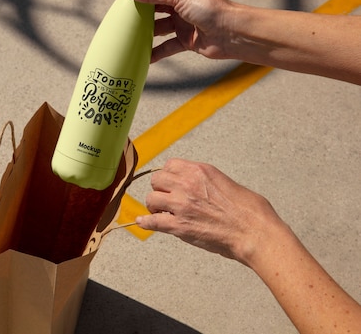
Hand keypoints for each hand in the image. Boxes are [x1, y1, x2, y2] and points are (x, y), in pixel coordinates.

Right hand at [122, 0, 235, 61]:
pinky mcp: (186, 40)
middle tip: (123, 17)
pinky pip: (166, 47)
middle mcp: (181, 4)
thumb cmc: (210, 9)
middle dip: (141, 13)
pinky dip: (156, 52)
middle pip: (155, 8)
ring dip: (146, 33)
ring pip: (159, 28)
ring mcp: (183, 23)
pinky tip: (144, 57)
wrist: (231, 33)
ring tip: (129, 37)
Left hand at [136, 158, 284, 264]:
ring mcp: (181, 205)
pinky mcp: (179, 226)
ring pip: (151, 199)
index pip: (170, 165)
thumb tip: (199, 187)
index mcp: (200, 171)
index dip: (168, 176)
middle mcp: (187, 184)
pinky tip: (143, 222)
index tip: (171, 184)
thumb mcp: (227, 183)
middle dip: (160, 189)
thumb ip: (206, 181)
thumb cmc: (250, 211)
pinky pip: (152, 222)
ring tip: (161, 213)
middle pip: (156, 180)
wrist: (255, 232)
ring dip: (154, 206)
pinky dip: (146, 223)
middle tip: (166, 199)